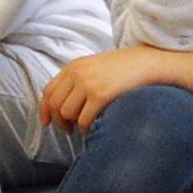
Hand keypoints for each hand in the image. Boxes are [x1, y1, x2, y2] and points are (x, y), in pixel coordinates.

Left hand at [40, 45, 188, 131]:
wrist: (148, 63)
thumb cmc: (125, 69)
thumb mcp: (96, 67)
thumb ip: (79, 80)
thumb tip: (64, 105)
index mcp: (74, 66)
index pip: (49, 91)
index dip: (45, 110)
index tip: (47, 123)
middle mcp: (78, 74)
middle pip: (55, 105)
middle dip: (59, 122)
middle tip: (68, 129)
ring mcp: (88, 84)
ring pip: (67, 114)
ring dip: (73, 125)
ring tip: (83, 127)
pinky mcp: (101, 95)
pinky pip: (83, 120)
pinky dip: (86, 128)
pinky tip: (94, 127)